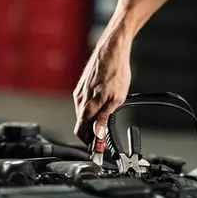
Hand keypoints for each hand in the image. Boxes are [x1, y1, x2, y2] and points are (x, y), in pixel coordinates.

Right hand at [72, 26, 131, 144]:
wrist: (112, 49)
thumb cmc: (116, 70)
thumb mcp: (116, 99)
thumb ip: (104, 119)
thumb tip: (97, 135)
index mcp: (86, 105)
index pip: (80, 132)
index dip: (88, 142)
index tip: (98, 148)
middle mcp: (79, 99)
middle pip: (81, 124)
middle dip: (90, 133)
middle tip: (104, 137)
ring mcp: (79, 91)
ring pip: (82, 114)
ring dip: (91, 121)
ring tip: (105, 120)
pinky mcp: (82, 85)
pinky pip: (84, 104)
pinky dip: (91, 110)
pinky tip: (102, 106)